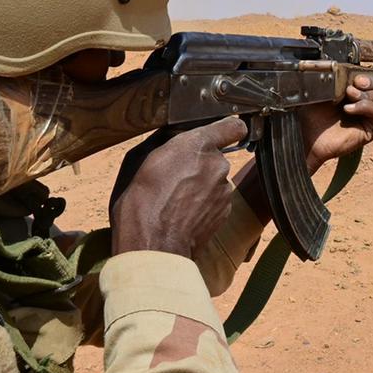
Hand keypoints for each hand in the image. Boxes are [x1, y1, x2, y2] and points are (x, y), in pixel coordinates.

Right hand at [109, 117, 247, 257]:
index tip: (219, 132)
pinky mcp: (225, 211)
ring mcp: (224, 190)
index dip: (226, 128)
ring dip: (201, 184)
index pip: (232, 125)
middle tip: (176, 175)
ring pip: (215, 179)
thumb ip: (165, 141)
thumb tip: (173, 135)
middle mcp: (217, 164)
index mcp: (197, 145)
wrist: (153, 246)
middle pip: (216, 155)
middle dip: (200, 162)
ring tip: (176, 198)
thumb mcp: (140, 159)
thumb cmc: (141, 203)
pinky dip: (203, 203)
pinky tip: (183, 213)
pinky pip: (216, 199)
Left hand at [298, 73, 372, 172]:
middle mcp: (368, 100)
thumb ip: (340, 76)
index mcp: (360, 88)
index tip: (355, 76)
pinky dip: (365, 106)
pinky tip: (348, 109)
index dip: (370, 74)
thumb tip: (352, 69)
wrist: (307, 134)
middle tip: (357, 83)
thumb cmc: (314, 112)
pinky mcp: (371, 129)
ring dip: (368, 93)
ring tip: (349, 95)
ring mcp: (370, 115)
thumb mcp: (326, 87)